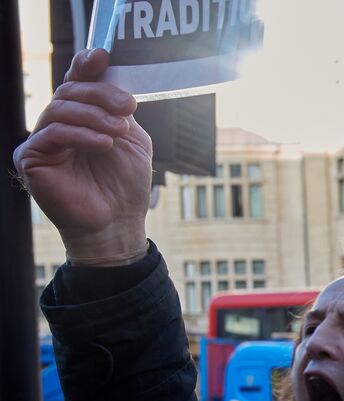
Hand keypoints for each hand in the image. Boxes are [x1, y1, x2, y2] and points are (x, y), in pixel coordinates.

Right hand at [13, 49, 151, 264]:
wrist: (119, 222)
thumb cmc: (125, 184)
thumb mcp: (130, 138)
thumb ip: (120, 110)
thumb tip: (115, 79)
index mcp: (80, 116)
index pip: (76, 82)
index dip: (86, 66)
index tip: (103, 55)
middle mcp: (57, 124)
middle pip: (69, 92)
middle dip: (100, 93)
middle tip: (127, 104)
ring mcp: (42, 140)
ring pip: (61, 109)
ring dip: (94, 115)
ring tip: (119, 129)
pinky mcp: (32, 158)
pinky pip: (53, 134)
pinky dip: (81, 135)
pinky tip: (104, 144)